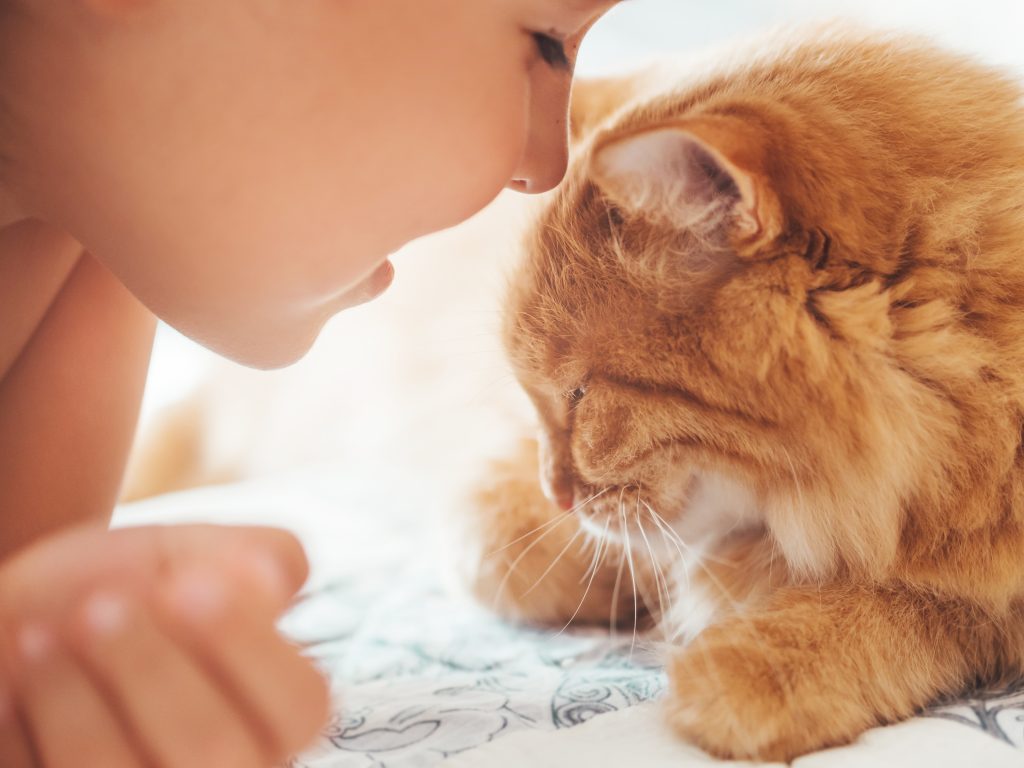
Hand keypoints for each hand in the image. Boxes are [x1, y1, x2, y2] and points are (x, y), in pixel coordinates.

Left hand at [0, 524, 329, 766]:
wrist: (43, 607)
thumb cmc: (134, 581)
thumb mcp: (200, 548)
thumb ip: (257, 555)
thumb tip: (270, 579)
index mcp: (279, 707)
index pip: (298, 704)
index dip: (245, 646)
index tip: (186, 583)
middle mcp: (232, 764)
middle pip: (215, 747)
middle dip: (152, 667)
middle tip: (102, 604)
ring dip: (83, 689)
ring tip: (53, 625)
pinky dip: (44, 711)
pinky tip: (30, 653)